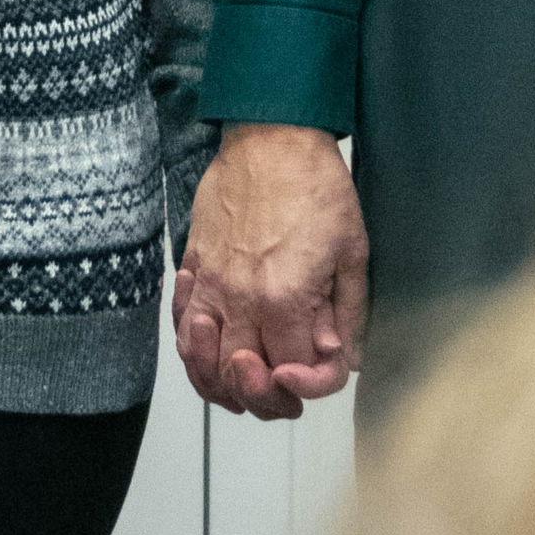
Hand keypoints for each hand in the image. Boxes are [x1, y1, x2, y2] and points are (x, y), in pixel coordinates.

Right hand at [172, 123, 368, 419]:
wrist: (272, 133)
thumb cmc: (316, 183)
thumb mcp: (353, 249)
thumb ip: (348, 313)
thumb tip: (340, 358)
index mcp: (286, 299)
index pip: (292, 375)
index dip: (310, 385)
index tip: (317, 370)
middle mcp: (241, 300)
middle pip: (242, 382)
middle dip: (268, 400)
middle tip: (285, 392)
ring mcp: (210, 283)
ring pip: (202, 364)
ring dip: (223, 387)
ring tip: (247, 383)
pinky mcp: (193, 265)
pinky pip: (181, 325)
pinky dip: (192, 351)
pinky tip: (212, 349)